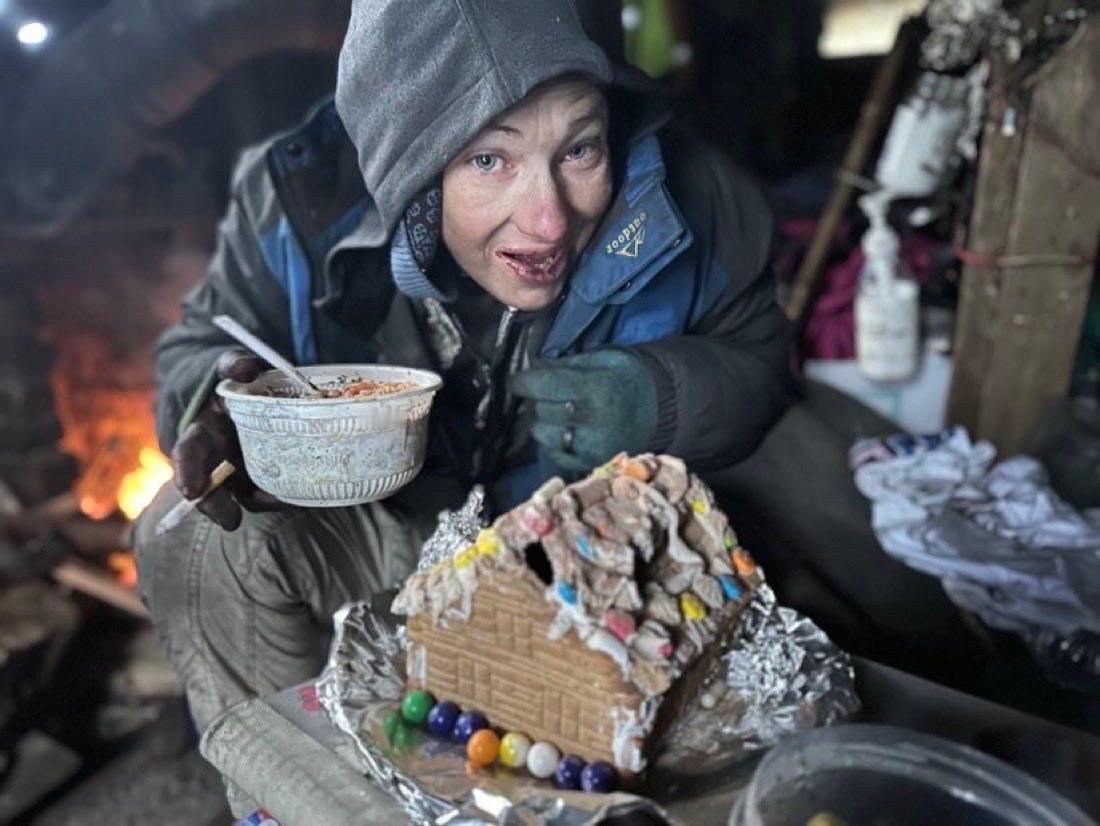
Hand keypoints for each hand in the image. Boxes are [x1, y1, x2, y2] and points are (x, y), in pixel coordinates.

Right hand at [171, 350, 283, 530]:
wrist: (249, 388)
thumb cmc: (236, 379)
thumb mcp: (232, 366)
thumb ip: (234, 365)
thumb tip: (244, 369)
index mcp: (202, 432)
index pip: (187, 455)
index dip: (187, 472)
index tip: (191, 490)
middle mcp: (216, 458)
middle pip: (209, 488)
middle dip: (216, 505)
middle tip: (229, 520)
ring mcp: (239, 470)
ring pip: (244, 495)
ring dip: (263, 500)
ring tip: (284, 500)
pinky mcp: (263, 475)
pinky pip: (270, 491)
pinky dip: (284, 495)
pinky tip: (301, 496)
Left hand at [510, 349, 657, 470]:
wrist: (663, 409)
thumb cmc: (630, 378)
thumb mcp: (604, 359)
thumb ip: (567, 363)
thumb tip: (533, 365)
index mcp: (594, 388)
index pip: (542, 385)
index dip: (523, 382)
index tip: (517, 381)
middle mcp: (591, 420)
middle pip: (541, 410)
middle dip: (538, 400)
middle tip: (547, 393)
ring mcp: (590, 446)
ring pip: (543, 435)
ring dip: (544, 422)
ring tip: (558, 413)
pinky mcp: (591, 463)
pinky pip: (555, 454)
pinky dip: (553, 442)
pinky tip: (566, 431)